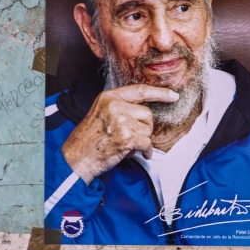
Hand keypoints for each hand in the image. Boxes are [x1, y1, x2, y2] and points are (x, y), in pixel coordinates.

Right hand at [61, 84, 178, 184]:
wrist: (76, 158)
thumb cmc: (89, 139)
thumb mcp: (100, 113)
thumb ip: (120, 107)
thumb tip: (145, 112)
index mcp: (109, 97)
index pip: (140, 90)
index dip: (159, 93)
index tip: (173, 95)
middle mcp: (115, 105)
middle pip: (147, 114)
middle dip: (144, 128)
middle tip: (130, 137)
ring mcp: (121, 120)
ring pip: (148, 130)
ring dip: (142, 141)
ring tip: (126, 145)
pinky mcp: (126, 137)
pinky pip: (147, 143)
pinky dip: (145, 151)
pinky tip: (135, 153)